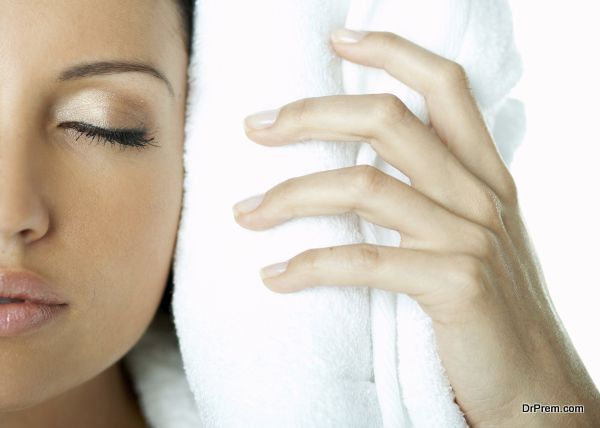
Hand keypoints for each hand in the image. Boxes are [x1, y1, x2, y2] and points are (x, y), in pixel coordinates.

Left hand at [233, 28, 599, 426]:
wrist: (534, 383)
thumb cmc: (489, 307)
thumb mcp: (471, 236)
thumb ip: (433, 196)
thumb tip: (365, 169)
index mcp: (483, 174)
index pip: (444, 85)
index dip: (393, 51)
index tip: (337, 42)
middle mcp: (477, 194)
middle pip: (386, 120)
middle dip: (311, 115)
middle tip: (255, 128)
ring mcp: (467, 237)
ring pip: (361, 186)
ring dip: (288, 196)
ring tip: (244, 214)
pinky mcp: (453, 284)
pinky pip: (361, 261)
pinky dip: (307, 265)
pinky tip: (274, 276)